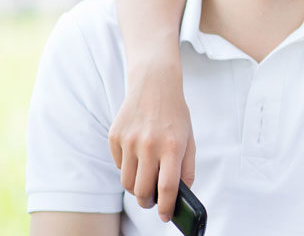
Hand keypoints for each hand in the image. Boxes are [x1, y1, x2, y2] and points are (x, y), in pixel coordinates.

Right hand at [108, 62, 195, 221]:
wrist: (154, 85)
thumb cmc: (175, 116)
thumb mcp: (189, 139)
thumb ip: (187, 168)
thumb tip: (179, 195)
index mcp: (172, 146)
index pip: (168, 187)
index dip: (167, 207)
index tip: (166, 217)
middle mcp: (149, 144)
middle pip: (143, 191)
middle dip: (148, 203)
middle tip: (152, 202)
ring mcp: (129, 141)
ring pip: (128, 182)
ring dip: (136, 189)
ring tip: (144, 183)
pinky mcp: (114, 137)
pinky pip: (119, 166)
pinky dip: (128, 169)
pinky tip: (137, 157)